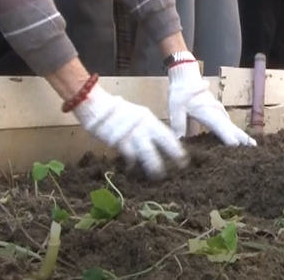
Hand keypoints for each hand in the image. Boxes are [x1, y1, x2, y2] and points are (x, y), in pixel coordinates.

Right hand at [73, 85, 187, 179]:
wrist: (98, 107)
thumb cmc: (118, 113)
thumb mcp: (137, 116)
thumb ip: (147, 128)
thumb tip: (157, 142)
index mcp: (149, 119)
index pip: (167, 134)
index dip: (177, 147)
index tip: (184, 158)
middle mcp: (144, 126)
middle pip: (162, 141)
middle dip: (173, 154)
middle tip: (180, 167)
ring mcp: (132, 133)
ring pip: (147, 152)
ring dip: (153, 165)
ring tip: (158, 176)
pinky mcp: (119, 141)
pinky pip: (129, 156)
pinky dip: (132, 164)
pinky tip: (132, 170)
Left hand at [167, 52, 256, 145]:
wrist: (185, 77)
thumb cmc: (181, 91)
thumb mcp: (175, 107)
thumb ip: (178, 123)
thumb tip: (178, 140)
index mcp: (208, 112)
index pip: (222, 128)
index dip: (229, 138)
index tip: (237, 147)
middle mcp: (216, 113)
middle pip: (232, 128)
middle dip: (243, 138)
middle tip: (254, 148)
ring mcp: (218, 111)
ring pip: (232, 126)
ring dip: (242, 135)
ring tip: (251, 146)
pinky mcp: (216, 111)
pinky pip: (228, 124)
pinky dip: (235, 131)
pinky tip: (238, 137)